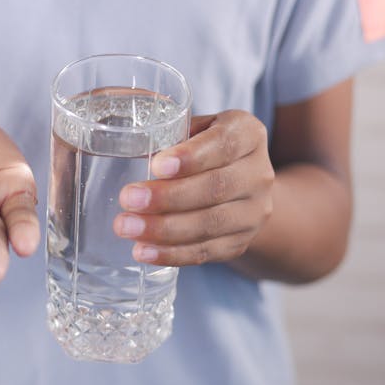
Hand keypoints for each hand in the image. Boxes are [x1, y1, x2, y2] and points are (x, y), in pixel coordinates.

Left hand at [113, 110, 273, 265]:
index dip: (190, 157)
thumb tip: (126, 142)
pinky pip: (206, 252)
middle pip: (215, 187)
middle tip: (128, 198)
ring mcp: (254, 212)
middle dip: (168, 197)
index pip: (222, 145)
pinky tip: (143, 251)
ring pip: (210, 224)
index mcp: (247, 134)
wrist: (239, 186)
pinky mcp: (240, 242)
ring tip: (126, 227)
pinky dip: (172, 254)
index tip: (156, 166)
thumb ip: (168, 132)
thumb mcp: (193, 130)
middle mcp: (258, 173)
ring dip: (164, 229)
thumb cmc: (201, 149)